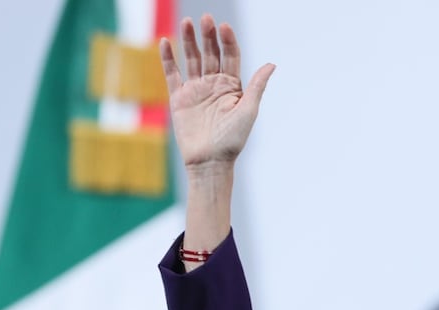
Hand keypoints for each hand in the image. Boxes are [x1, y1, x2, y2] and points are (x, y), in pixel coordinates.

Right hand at [160, 15, 274, 168]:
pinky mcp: (179, 98)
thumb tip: (271, 64)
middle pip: (211, 54)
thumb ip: (256, 86)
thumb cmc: (232, 140)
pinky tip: (166, 42)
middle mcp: (214, 85)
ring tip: (187, 23)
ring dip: (188, 41)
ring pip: (192, 59)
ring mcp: (196, 90)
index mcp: (232, 87)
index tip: (224, 27)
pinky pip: (172, 74)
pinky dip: (168, 58)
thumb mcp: (248, 111)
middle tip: (205, 19)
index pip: (230, 57)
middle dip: (208, 36)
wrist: (209, 161)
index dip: (227, 41)